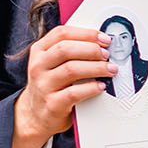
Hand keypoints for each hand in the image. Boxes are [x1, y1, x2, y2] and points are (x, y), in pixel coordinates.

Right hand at [14, 24, 113, 147]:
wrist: (36, 113)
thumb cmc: (52, 83)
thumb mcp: (54, 62)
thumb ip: (72, 50)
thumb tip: (103, 42)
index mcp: (40, 51)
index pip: (61, 33)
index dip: (86, 34)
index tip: (105, 39)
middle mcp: (38, 66)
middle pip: (65, 49)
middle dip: (92, 50)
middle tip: (108, 55)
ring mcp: (43, 85)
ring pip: (71, 70)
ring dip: (96, 68)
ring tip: (110, 69)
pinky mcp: (52, 104)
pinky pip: (74, 93)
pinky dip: (91, 88)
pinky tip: (101, 86)